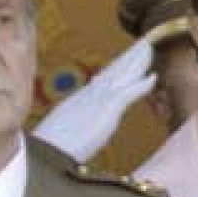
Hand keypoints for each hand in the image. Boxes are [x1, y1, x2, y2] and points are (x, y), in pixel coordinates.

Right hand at [32, 35, 154, 161]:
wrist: (44, 151)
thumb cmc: (48, 148)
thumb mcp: (56, 133)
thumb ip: (65, 126)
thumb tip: (64, 128)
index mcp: (77, 102)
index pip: (101, 81)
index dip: (114, 69)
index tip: (123, 60)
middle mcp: (88, 96)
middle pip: (113, 72)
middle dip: (128, 58)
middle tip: (142, 45)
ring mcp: (97, 100)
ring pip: (122, 76)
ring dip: (137, 62)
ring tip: (148, 49)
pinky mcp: (106, 109)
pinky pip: (128, 93)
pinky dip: (142, 85)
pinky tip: (152, 77)